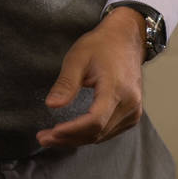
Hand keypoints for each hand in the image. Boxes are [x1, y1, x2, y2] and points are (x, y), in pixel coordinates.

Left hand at [37, 7, 146, 147]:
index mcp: (116, 88)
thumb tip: (51, 105)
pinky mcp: (133, 114)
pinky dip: (90, 135)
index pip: (94, 121)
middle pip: (97, 132)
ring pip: (102, 136)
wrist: (126, 39)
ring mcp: (134, 110)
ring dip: (77, 139)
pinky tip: (75, 132)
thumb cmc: (102, 46)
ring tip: (53, 136)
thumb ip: (65, 84)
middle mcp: (130, 103)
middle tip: (44, 137)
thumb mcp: (77, 59)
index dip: (71, 131)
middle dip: (68, 138)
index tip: (51, 133)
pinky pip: (109, 132)